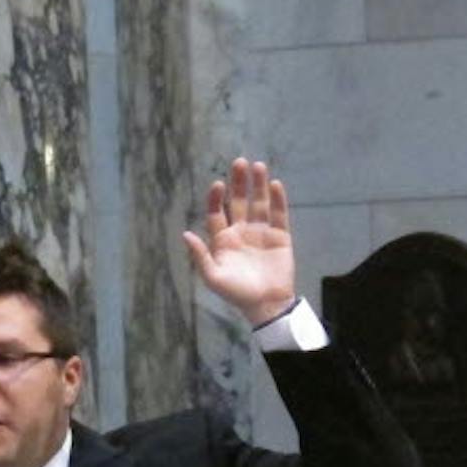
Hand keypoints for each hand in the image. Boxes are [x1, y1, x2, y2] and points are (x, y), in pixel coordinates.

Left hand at [184, 158, 297, 327]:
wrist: (266, 304)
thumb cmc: (236, 293)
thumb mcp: (213, 277)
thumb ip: (200, 255)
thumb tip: (185, 234)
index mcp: (223, 239)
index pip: (217, 212)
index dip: (216, 197)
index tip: (217, 184)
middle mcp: (242, 231)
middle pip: (239, 201)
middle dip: (239, 183)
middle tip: (239, 162)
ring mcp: (262, 232)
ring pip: (260, 203)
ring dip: (259, 185)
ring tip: (258, 166)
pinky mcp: (281, 237)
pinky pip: (279, 214)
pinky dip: (278, 200)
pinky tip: (275, 185)